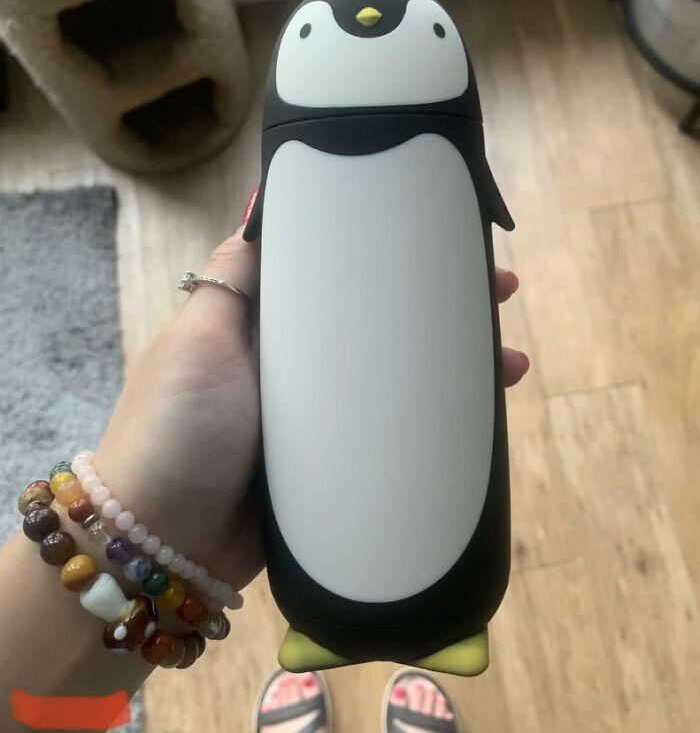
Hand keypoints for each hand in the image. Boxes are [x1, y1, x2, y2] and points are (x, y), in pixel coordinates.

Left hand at [94, 200, 529, 599]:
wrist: (164, 542)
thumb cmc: (178, 428)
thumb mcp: (197, 338)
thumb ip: (232, 278)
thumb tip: (259, 205)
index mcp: (263, 323)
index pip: (334, 270)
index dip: (383, 248)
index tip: (436, 231)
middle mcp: (295, 364)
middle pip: (376, 322)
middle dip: (435, 304)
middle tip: (496, 290)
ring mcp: (317, 416)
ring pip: (394, 376)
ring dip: (450, 363)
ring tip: (508, 358)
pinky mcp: (332, 464)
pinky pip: (390, 432)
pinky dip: (433, 423)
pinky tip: (480, 421)